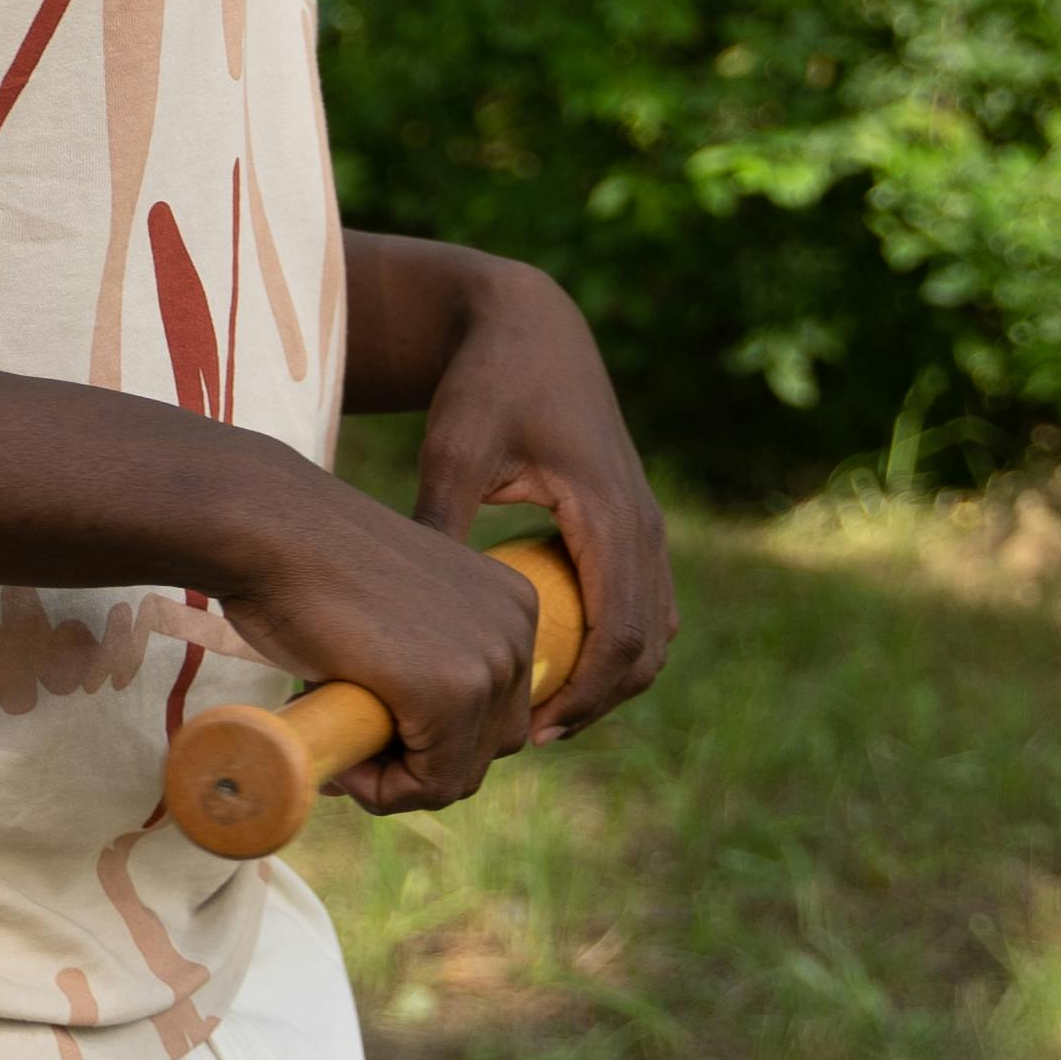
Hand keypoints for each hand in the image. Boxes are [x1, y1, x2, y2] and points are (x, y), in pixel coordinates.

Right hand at [233, 491, 554, 817]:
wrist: (268, 529)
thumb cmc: (307, 562)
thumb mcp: (397, 606)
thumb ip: (426, 648)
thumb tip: (418, 733)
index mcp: (512, 603)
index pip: (497, 709)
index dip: (433, 736)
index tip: (369, 726)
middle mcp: (516, 629)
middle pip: (488, 746)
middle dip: (419, 764)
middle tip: (352, 749)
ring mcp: (488, 662)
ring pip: (460, 775)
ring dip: (398, 783)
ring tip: (342, 752)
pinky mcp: (450, 693)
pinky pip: (431, 785)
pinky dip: (385, 793)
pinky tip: (343, 764)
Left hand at [415, 254, 674, 744]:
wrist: (529, 324)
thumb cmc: (486, 384)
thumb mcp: (453, 451)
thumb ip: (439, 526)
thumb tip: (407, 614)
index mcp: (607, 514)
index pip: (620, 634)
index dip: (585, 696)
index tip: (534, 731)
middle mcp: (641, 524)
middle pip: (647, 646)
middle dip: (599, 700)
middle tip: (530, 735)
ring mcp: (644, 522)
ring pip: (653, 629)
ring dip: (610, 676)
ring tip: (541, 709)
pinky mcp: (632, 520)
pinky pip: (643, 602)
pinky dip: (614, 643)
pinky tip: (555, 660)